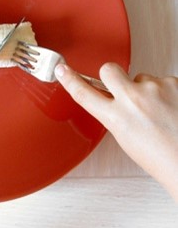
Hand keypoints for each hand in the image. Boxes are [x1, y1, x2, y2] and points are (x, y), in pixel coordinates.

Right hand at [55, 63, 177, 201]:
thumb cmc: (162, 158)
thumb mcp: (125, 138)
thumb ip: (115, 115)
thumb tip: (113, 100)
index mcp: (116, 118)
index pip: (83, 93)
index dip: (69, 79)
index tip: (61, 70)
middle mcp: (132, 99)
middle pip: (108, 70)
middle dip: (111, 75)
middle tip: (122, 87)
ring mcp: (154, 88)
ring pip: (141, 77)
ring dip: (146, 89)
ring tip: (159, 110)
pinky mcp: (173, 82)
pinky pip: (162, 80)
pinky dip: (166, 92)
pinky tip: (171, 108)